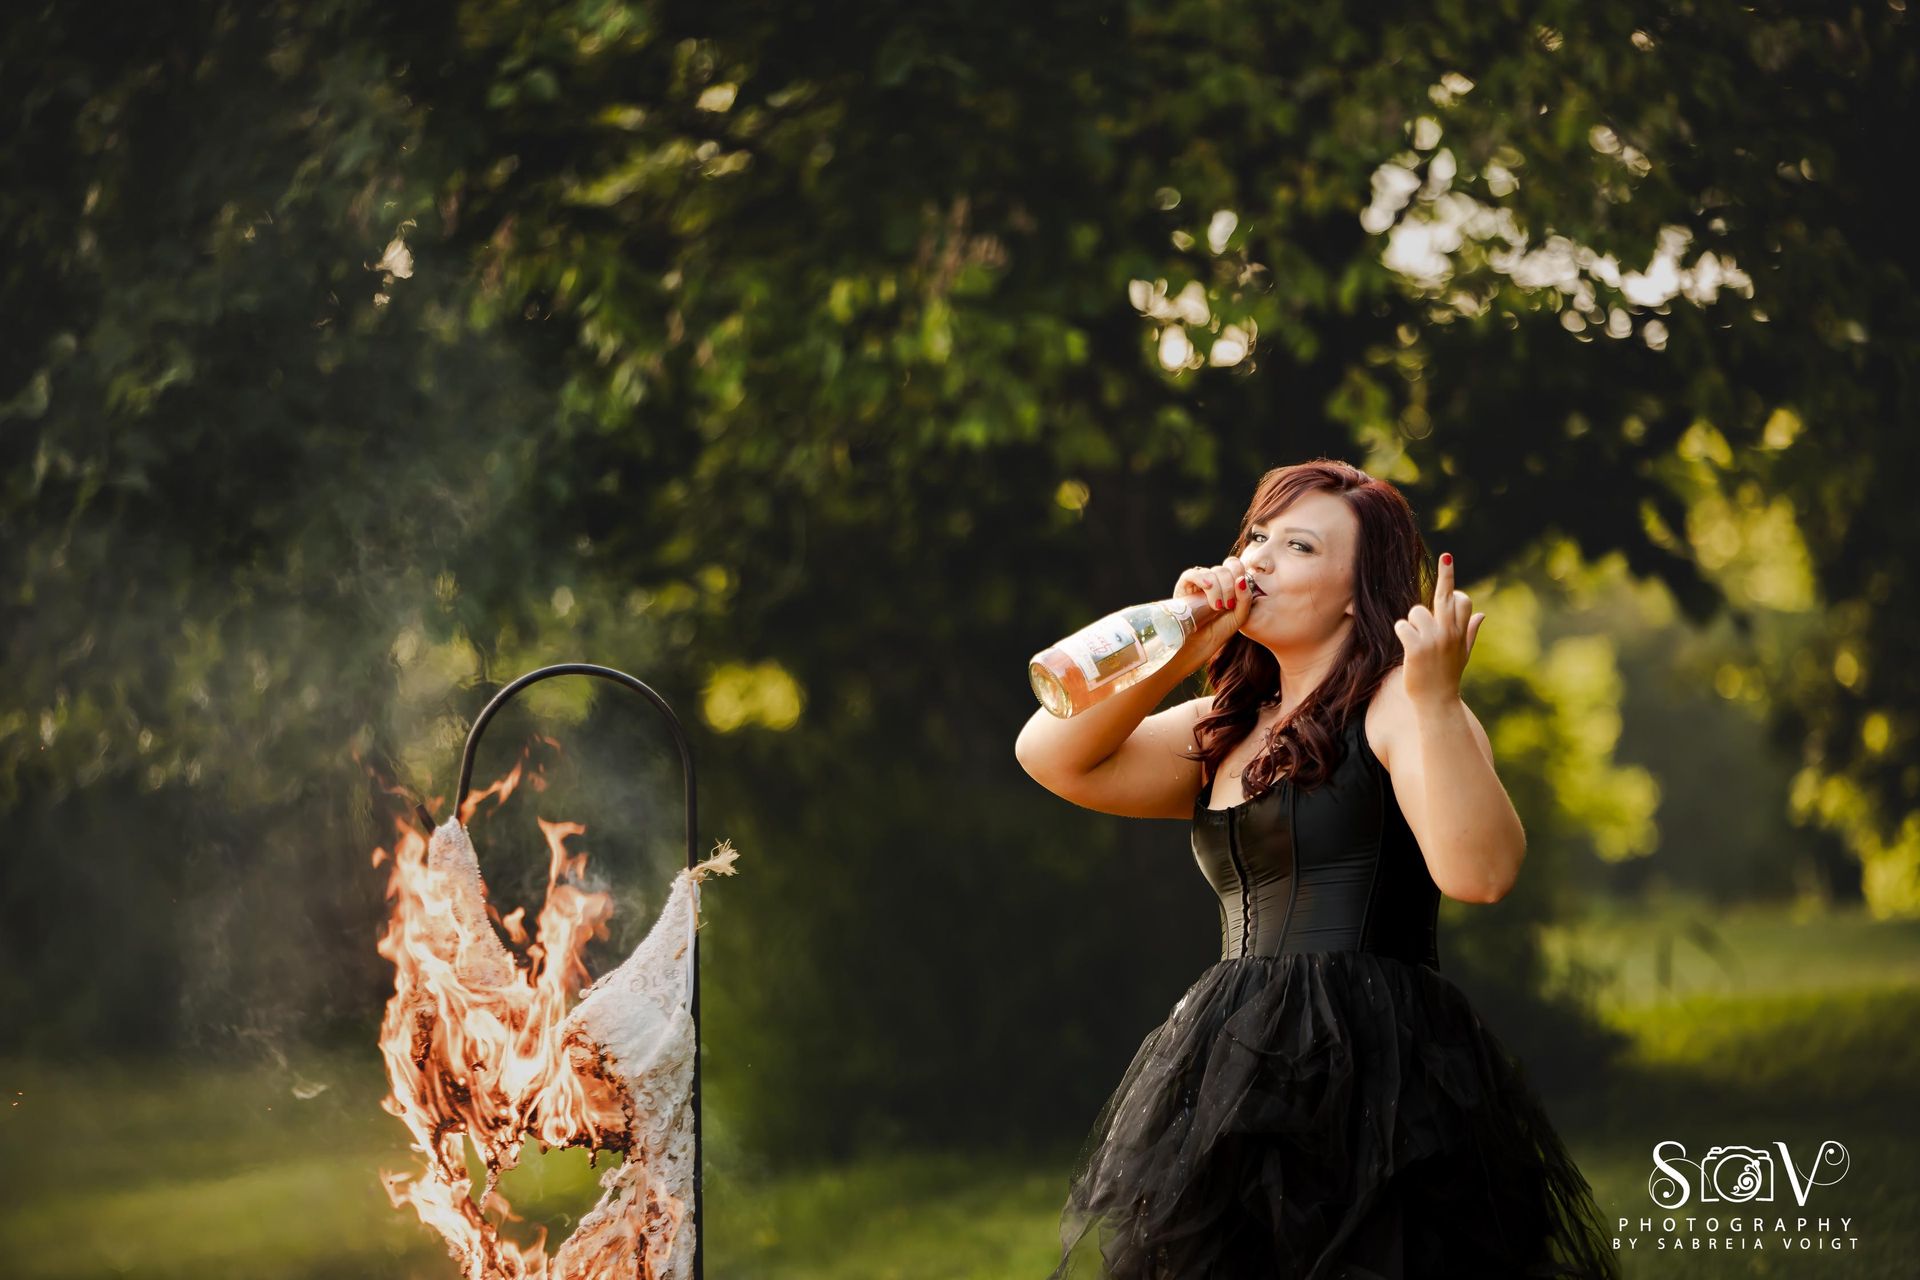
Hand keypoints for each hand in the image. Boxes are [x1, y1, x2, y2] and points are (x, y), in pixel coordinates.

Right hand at [1171, 555, 1251, 650]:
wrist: (1200, 644)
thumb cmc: (1219, 631)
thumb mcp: (1240, 615)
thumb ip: (1245, 598)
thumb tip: (1240, 579)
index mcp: (1228, 584)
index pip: (1234, 566)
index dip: (1239, 575)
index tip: (1238, 597)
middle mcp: (1213, 580)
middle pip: (1224, 569)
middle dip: (1229, 587)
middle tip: (1227, 606)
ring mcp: (1198, 583)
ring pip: (1211, 572)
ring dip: (1218, 588)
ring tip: (1216, 607)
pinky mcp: (1183, 587)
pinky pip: (1191, 573)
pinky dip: (1200, 577)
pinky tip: (1206, 587)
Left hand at [1394, 552, 1484, 708]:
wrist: (1438, 703)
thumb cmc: (1447, 677)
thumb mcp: (1463, 654)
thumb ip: (1470, 632)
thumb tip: (1482, 614)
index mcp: (1460, 632)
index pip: (1461, 599)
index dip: (1451, 581)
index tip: (1447, 558)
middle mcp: (1450, 632)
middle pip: (1444, 596)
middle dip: (1446, 575)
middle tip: (1447, 557)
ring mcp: (1435, 639)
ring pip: (1415, 612)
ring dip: (1411, 624)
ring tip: (1416, 642)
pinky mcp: (1417, 647)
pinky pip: (1402, 626)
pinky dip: (1401, 632)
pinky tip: (1407, 647)